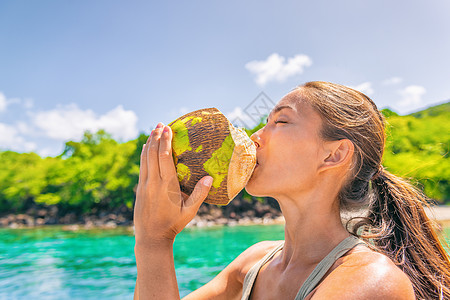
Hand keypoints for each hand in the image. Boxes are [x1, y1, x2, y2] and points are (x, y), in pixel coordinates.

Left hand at [134, 122, 212, 244]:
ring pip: (145, 158)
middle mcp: (153, 182)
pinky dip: (144, 154)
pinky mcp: (140, 188)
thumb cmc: (173, 224)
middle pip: (153, 153)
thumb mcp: (190, 212)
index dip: (165, 141)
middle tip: (161, 124)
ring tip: (153, 130)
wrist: (151, 237)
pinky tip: (146, 147)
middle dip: (156, 137)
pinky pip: (141, 166)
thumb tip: (210, 178)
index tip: (168, 128)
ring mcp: (144, 184)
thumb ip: (199, 194)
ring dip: (149, 143)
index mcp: (167, 185)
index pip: (164, 157)